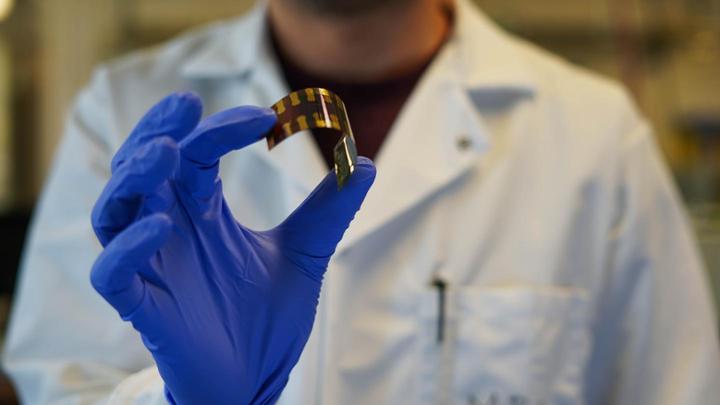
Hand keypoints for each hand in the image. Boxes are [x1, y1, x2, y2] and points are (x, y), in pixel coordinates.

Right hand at [90, 93, 374, 403]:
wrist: (258, 379)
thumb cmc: (267, 317)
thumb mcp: (305, 254)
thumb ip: (329, 210)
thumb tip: (367, 163)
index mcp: (202, 213)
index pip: (197, 155)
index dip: (222, 130)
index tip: (264, 119)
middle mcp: (170, 231)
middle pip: (141, 167)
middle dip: (156, 132)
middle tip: (185, 106)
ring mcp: (152, 267)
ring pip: (114, 210)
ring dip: (134, 176)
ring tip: (168, 154)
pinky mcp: (142, 307)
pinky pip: (112, 272)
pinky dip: (128, 246)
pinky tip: (164, 225)